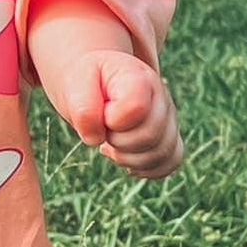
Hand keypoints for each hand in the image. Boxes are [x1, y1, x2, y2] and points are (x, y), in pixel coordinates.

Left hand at [55, 50, 183, 177]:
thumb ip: (83, 109)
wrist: (98, 79)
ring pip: (162, 153)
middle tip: (104, 128)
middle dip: (118, 141)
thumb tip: (97, 139)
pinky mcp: (170, 135)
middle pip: (150, 136)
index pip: (135, 109)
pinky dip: (146, 168)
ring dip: (129, 159)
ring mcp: (169, 116)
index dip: (112, 120)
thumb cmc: (87, 80)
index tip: (100, 111)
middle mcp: (161, 96)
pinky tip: (125, 157)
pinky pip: (171, 161)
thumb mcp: (76, 84)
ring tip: (111, 143)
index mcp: (139, 78)